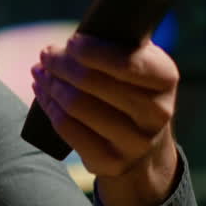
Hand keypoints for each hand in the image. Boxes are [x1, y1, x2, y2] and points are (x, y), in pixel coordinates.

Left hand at [31, 33, 179, 205]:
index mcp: (166, 78)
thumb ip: (116, 45)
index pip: (125, 62)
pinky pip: (67, 129)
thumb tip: (68, 44)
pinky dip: (49, 107)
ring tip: (40, 72)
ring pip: (76, 105)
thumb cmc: (132, 89)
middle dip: (61, 65)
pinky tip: (43, 94)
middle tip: (46, 55)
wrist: (144, 143)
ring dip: (51, 85)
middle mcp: (157, 113)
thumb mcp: (138, 63)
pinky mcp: (111, 162)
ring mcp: (136, 142)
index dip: (91, 51)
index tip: (70, 43)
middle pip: (91, 83)